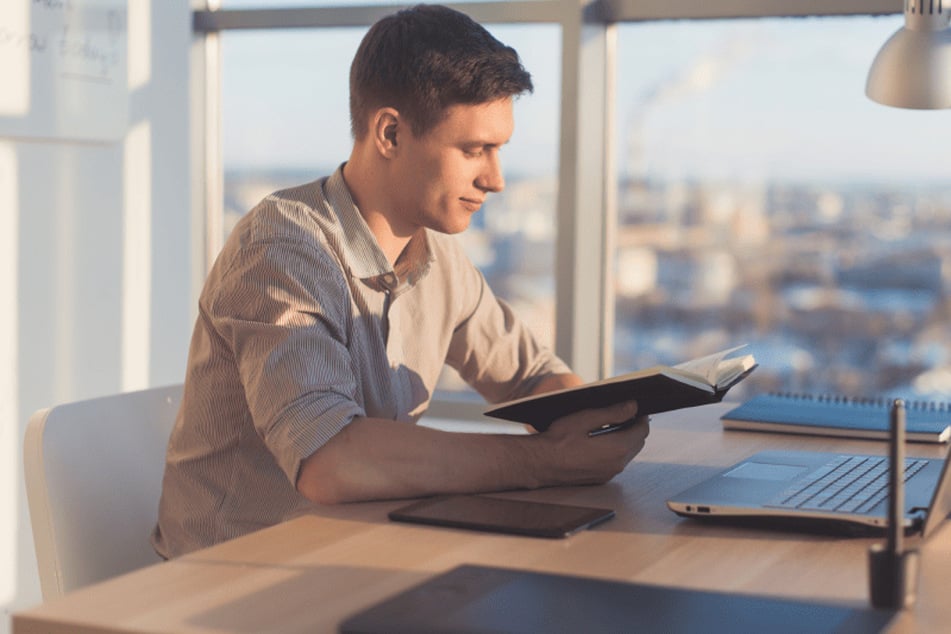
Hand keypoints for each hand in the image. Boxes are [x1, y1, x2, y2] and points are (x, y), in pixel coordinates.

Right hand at [535, 400, 649, 486]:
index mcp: (618, 449)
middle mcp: (617, 465)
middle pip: (637, 443)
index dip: (640, 416)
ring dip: (624, 439)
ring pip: (627, 454)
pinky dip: (614, 450)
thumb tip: (633, 406)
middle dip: (634, 427)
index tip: (635, 406)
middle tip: (623, 413)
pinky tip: (600, 440)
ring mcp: (608, 474)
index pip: (642, 430)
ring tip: (611, 424)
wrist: (539, 463)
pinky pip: (615, 462)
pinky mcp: (599, 479)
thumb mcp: (586, 418)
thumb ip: (613, 412)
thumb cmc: (558, 439)